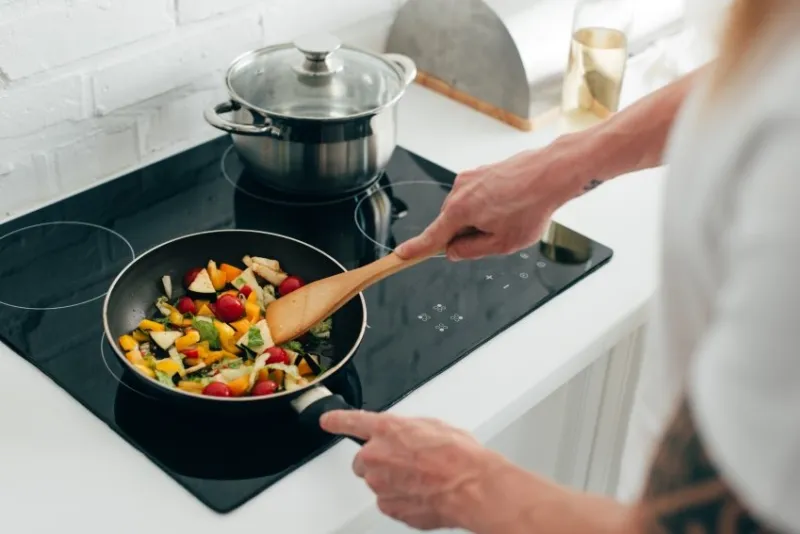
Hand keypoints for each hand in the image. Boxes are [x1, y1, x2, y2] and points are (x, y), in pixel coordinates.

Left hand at [320, 410, 499, 530]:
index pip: (351, 421)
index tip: (327, 420)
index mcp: (386, 429)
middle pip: (362, 460)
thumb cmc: (459, 456)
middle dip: (378, 461)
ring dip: (392, 480)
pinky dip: (401, 499)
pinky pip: (388, 501)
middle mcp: (376, 456)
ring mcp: (380, 484)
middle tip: (406, 462)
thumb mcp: (433, 426)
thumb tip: (406, 436)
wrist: (472, 486)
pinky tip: (422, 493)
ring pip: (377, 482)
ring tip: (421, 478)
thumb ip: (408, 430)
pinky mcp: (388, 507)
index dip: (336, 420)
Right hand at [395, 140, 590, 260]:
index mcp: (459, 211)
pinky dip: (489, 206)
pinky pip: (476, 197)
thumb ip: (471, 250)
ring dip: (480, 219)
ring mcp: (470, 178)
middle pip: (450, 224)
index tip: (400, 256)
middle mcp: (459, 191)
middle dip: (467, 234)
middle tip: (498, 235)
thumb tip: (454, 251)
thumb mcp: (502, 243)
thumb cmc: (531, 206)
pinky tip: (511, 205)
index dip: (415, 250)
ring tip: (510, 216)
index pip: (431, 237)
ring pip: (465, 210)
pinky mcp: (481, 172)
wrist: (551, 173)